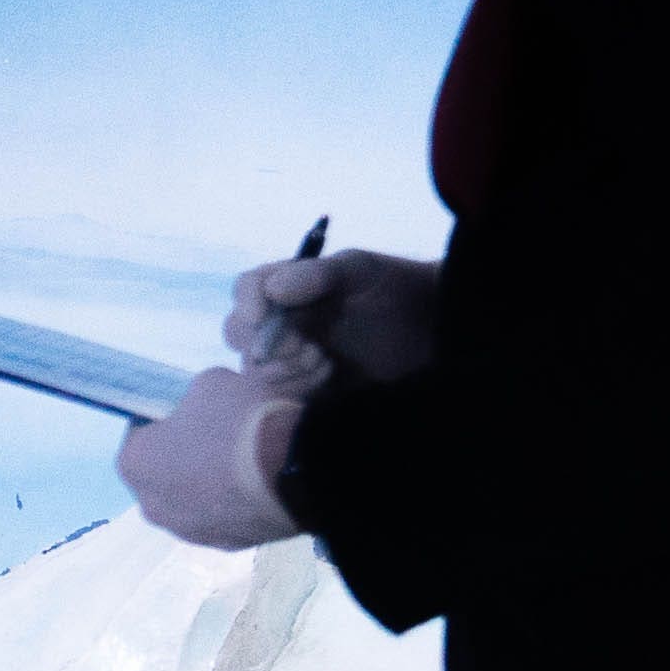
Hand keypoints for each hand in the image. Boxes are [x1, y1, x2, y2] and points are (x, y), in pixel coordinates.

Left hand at [117, 367, 302, 547]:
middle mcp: (152, 506)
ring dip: (206, 485)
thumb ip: (193, 401)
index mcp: (135, 463)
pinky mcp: (226, 545)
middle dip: (180, 458)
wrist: (301, 468)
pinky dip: (233, 504)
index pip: (138, 435)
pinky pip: (221, 518)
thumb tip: (202, 410)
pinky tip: (258, 484)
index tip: (187, 413)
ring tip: (242, 462)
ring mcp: (189, 532)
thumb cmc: (243, 420)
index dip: (164, 421)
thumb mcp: (212, 383)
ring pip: (190, 501)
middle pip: (161, 474)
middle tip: (215, 438)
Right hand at [226, 246, 443, 387]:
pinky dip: (298, 390)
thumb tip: (274, 290)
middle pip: (239, 334)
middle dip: (267, 345)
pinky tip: (330, 376)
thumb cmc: (395, 289)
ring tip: (324, 361)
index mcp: (288, 285)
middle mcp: (280, 321)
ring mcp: (290, 358)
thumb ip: (319, 275)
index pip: (246, 289)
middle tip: (305, 346)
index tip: (262, 317)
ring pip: (255, 372)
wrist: (430, 331)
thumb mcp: (361, 271)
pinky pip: (279, 399)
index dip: (247, 303)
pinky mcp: (305, 389)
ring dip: (286, 370)